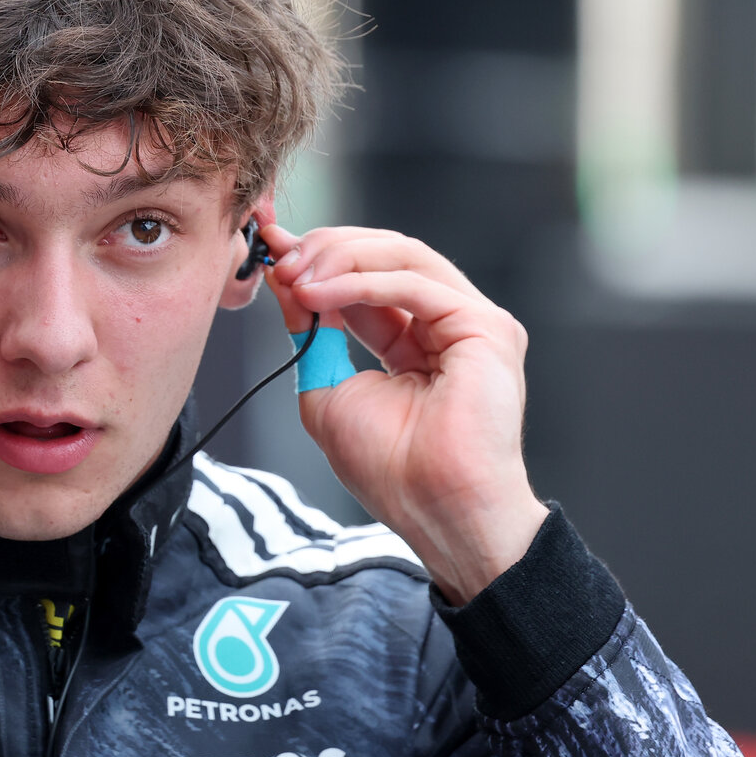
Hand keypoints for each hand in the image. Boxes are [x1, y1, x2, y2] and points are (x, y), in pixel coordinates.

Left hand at [262, 224, 547, 603]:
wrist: (435, 511)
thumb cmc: (390, 470)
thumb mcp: (327, 387)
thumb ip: (312, 332)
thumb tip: (287, 282)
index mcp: (416, 339)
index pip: (366, 278)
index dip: (318, 257)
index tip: (270, 246)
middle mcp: (448, 323)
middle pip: (386, 254)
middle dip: (325, 249)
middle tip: (278, 258)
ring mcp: (472, 322)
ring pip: (402, 256)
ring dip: (337, 259)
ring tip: (293, 276)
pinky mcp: (485, 327)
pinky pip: (414, 283)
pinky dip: (359, 282)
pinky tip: (319, 294)